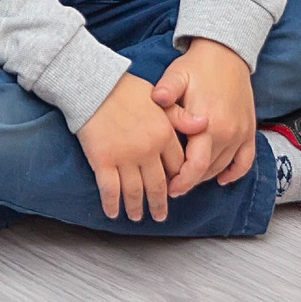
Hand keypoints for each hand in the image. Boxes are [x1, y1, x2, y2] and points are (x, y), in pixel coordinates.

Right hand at [75, 73, 186, 222]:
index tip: (173, 190)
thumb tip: (205, 123)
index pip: (177, 166)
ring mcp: (125, 157)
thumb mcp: (160, 98)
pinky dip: (112, 204)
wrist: (95, 85)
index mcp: (164, 133)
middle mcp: (148, 150)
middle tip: (160, 216)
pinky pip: (110, 190)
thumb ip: (181, 116)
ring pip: (134, 191)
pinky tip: (113, 212)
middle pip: (158, 185)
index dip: (176, 181)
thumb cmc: (126, 89)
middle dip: (159, 204)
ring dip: (136, 208)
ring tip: (137, 217)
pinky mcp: (103, 160)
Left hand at [153, 38, 258, 196]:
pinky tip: (222, 178)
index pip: (195, 166)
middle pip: (207, 171)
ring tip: (189, 178)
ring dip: (206, 176)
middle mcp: (227, 132)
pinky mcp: (249, 130)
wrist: (227, 53)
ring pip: (223, 167)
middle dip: (190, 181)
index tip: (169, 188)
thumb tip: (157, 99)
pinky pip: (245, 161)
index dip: (182, 182)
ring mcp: (241, 133)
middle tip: (174, 185)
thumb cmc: (198, 66)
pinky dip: (235, 173)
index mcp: (208, 123)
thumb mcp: (177, 74)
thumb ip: (167, 90)